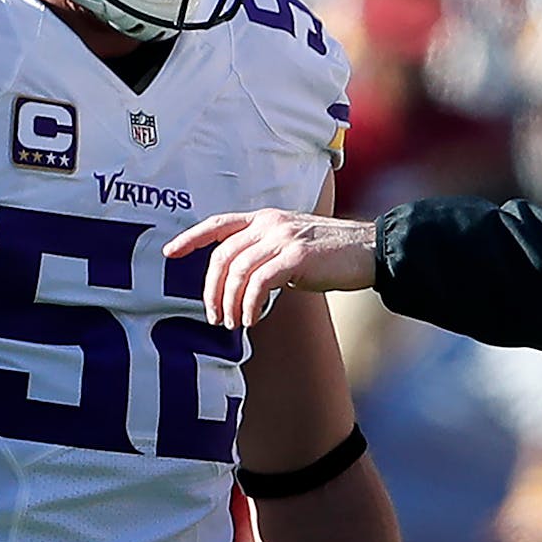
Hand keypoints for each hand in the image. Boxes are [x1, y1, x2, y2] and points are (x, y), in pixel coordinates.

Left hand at [164, 209, 376, 328]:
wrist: (371, 250)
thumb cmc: (333, 253)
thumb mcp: (293, 245)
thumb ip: (266, 254)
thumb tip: (240, 284)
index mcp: (266, 218)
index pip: (219, 224)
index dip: (191, 238)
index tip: (170, 253)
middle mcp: (270, 224)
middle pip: (223, 256)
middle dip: (212, 290)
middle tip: (214, 316)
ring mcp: (283, 238)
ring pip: (238, 271)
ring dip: (230, 303)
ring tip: (234, 323)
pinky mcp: (297, 256)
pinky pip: (260, 283)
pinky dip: (250, 305)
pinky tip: (252, 320)